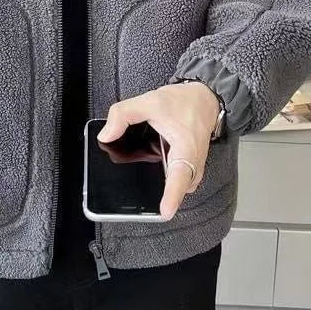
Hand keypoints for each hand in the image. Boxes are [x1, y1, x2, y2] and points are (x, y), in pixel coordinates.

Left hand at [96, 82, 220, 219]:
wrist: (204, 98)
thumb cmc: (183, 101)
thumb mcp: (149, 101)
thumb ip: (124, 114)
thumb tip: (106, 135)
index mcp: (186, 148)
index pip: (179, 177)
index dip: (171, 196)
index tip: (164, 212)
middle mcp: (193, 162)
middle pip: (180, 188)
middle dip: (166, 198)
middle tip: (145, 204)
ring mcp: (194, 166)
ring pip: (181, 186)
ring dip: (168, 189)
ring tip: (146, 187)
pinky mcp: (190, 166)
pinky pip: (180, 180)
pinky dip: (169, 180)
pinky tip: (156, 171)